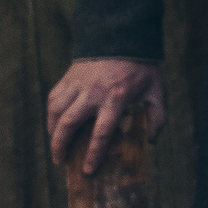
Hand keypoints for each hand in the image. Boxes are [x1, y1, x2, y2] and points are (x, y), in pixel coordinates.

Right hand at [46, 56, 166, 173]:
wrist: (121, 37)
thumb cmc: (141, 68)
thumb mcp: (156, 91)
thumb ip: (157, 117)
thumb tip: (152, 141)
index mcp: (116, 98)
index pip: (101, 132)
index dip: (93, 154)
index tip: (87, 170)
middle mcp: (92, 93)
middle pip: (69, 124)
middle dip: (61, 146)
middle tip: (61, 163)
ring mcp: (77, 84)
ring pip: (56, 112)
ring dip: (53, 133)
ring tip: (56, 148)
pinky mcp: (68, 78)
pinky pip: (53, 99)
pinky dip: (51, 115)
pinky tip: (54, 125)